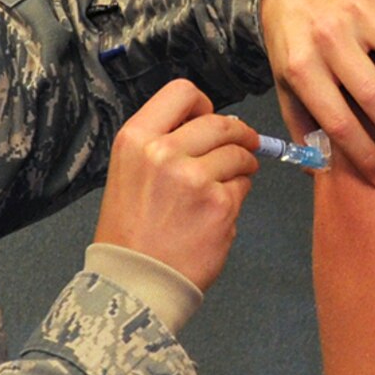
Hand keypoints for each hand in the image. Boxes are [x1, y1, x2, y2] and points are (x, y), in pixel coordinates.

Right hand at [93, 79, 257, 291]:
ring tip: (231, 181)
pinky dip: (238, 194)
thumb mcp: (129, 171)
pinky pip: (244, 185)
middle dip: (238, 134)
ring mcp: (195, 178)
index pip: (182, 92)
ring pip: (238, 154)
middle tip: (244, 146)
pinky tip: (219, 210)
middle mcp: (164, 152)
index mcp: (136, 139)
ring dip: (243, 164)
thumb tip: (211, 125)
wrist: (134, 281)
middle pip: (220, 123)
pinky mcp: (220, 205)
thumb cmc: (131, 232)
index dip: (204, 105)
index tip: (210, 119)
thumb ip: (163, 144)